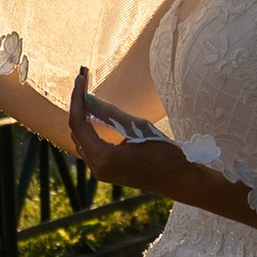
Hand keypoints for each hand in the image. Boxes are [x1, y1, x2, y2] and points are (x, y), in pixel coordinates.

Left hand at [68, 68, 192, 198]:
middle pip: (77, 131)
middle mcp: (97, 167)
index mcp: (103, 158)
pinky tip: (94, 114)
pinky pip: (90, 148)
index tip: (80, 77)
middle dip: (78, 105)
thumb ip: (110, 113)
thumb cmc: (164, 153)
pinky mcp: (107, 172)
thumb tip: (89, 97)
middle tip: (83, 81)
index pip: (79, 123)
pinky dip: (89, 130)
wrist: (179, 179)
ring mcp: (100, 172)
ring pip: (81, 140)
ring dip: (83, 117)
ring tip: (86, 94)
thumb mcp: (138, 127)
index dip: (77, 98)